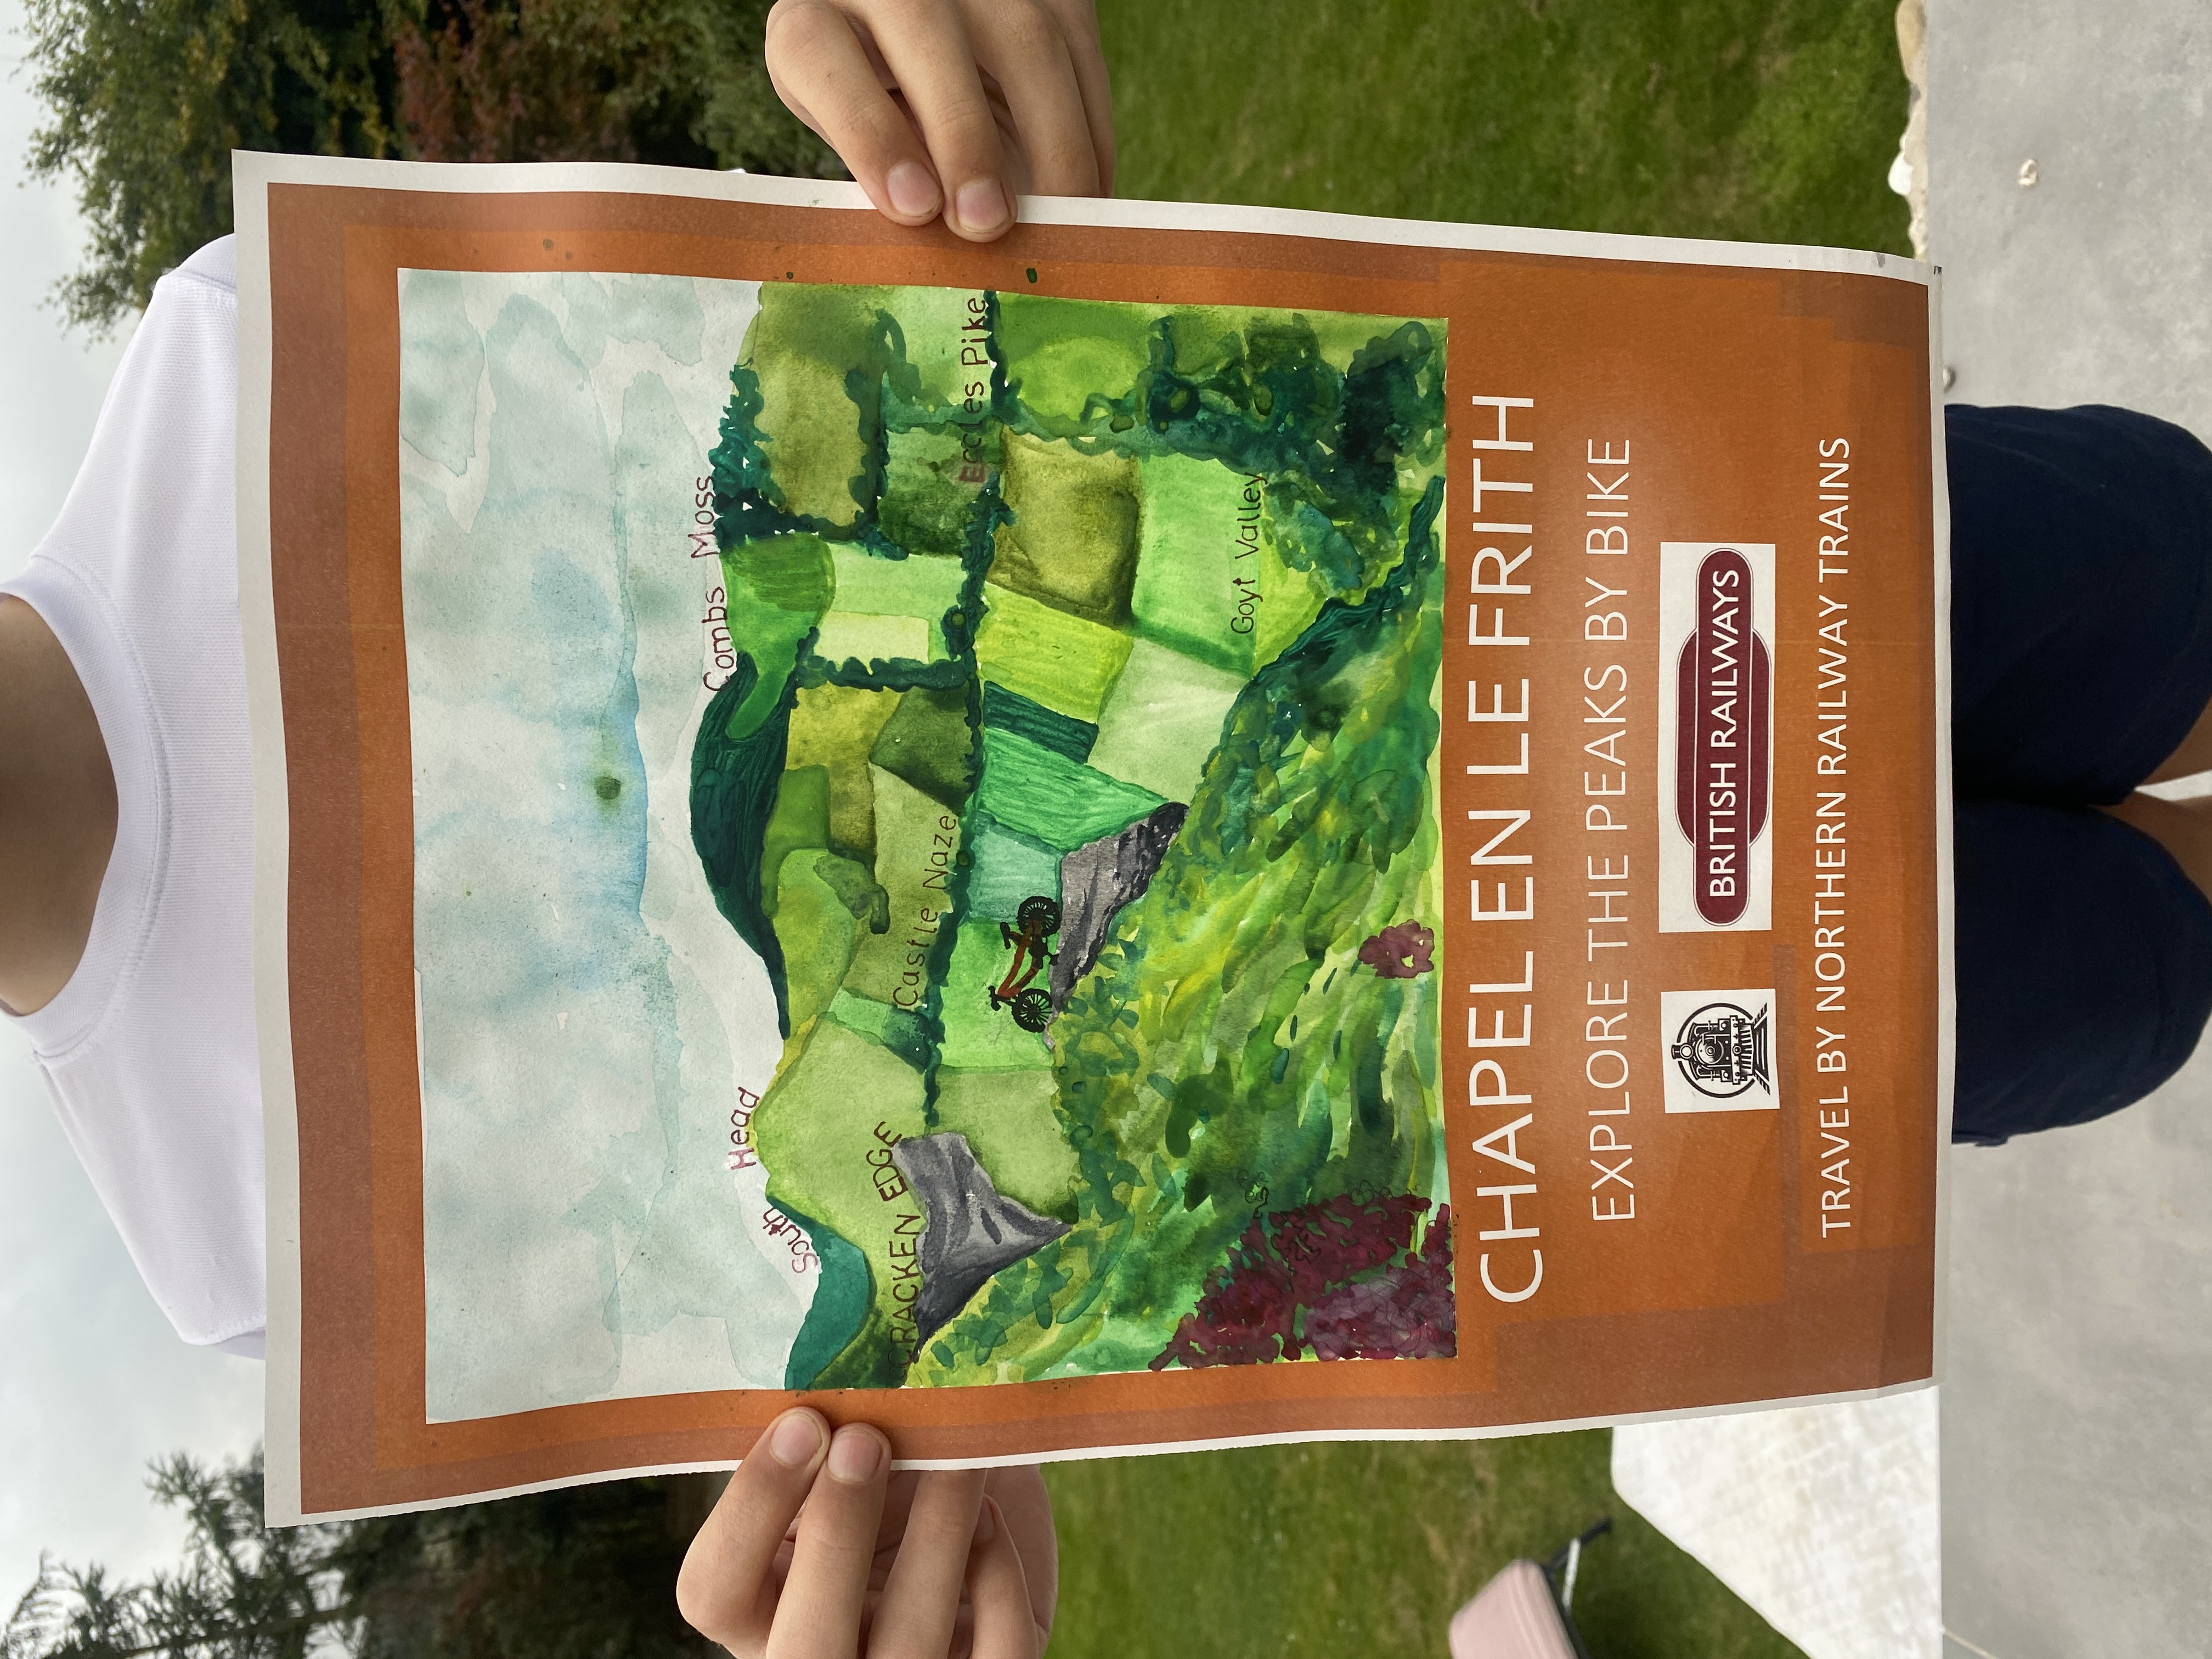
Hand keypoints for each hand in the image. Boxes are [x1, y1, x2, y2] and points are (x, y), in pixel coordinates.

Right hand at [677, 1408, 1058, 1656]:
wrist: (981, 1499)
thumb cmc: (897, 1473)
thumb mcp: (847, 1461)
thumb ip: (824, 1446)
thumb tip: (828, 1379)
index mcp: (761, 1607)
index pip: (713, 1590)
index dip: (750, 1509)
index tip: (802, 1423)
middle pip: (805, 1645)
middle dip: (836, 1535)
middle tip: (867, 1440)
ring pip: (908, 1649)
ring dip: (934, 1536)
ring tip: (955, 1459)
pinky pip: (997, 1652)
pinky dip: (998, 1578)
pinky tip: (990, 1520)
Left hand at [763, 0, 1115, 240]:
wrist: (917, 30)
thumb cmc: (878, 98)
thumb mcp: (859, 131)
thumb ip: (890, 172)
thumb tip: (948, 249)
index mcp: (815, 19)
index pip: (822, 57)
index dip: (868, 135)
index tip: (912, 209)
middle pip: (926, 38)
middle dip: (965, 139)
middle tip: (985, 223)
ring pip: (1027, 43)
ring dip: (1052, 142)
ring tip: (1058, 222)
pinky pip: (1084, 55)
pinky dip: (1093, 134)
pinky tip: (1089, 196)